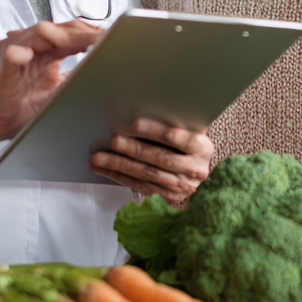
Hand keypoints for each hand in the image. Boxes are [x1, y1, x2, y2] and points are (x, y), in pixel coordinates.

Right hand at [0, 20, 101, 145]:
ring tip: (81, 39)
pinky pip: (11, 56)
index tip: (111, 37)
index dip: (89, 33)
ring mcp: (13, 53)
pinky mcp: (2, 69)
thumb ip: (76, 77)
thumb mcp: (58, 90)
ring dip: (60, 35)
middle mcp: (29, 45)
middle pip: (57, 29)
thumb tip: (106, 73)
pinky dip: (19, 54)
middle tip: (103, 37)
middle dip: (81, 32)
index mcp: (44, 50)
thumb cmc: (21, 105)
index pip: (69, 32)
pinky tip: (28, 54)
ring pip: (37, 34)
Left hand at [90, 118, 213, 206]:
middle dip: (136, 149)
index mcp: (202, 149)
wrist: (198, 171)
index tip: (165, 132)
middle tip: (115, 140)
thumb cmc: (188, 143)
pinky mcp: (165, 196)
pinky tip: (103, 168)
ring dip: (120, 165)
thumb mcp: (191, 131)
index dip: (177, 138)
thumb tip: (148, 106)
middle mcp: (194, 169)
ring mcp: (179, 185)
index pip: (189, 142)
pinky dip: (119, 176)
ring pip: (147, 174)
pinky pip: (139, 185)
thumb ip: (177, 122)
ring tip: (99, 157)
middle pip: (162, 159)